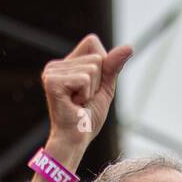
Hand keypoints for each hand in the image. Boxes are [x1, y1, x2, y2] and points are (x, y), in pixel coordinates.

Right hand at [40, 34, 132, 165]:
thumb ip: (113, 66)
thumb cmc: (88, 118)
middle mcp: (55, 65)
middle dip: (98, 82)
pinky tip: (74, 104)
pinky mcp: (52, 81)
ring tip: (78, 103)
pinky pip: (85, 79)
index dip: (102, 64)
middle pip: (96, 57)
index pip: (92, 42)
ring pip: (92, 69)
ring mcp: (51, 72)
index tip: (91, 87)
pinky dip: (86, 95)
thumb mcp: (105, 88)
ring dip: (92, 90)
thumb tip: (129, 47)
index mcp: (66, 64)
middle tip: (83, 99)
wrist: (76, 139)